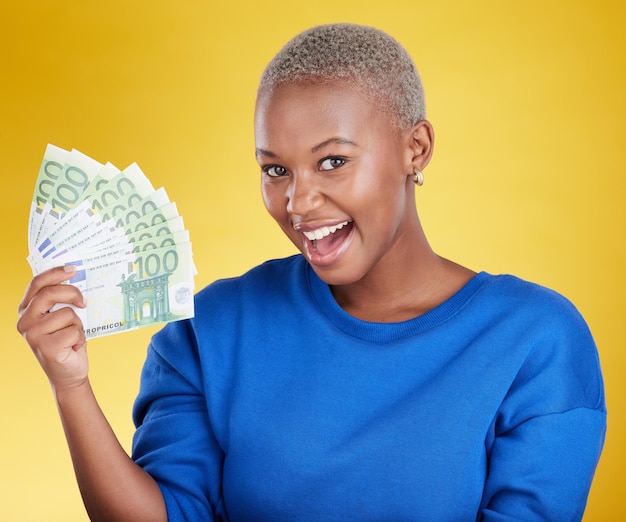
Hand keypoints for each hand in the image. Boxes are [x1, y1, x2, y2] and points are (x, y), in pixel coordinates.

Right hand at [17, 265, 88, 390]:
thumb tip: (76, 277)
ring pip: (67, 314)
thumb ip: (60, 301)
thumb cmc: (67, 341)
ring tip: (72, 336)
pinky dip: (80, 338)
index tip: (73, 268)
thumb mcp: (61, 318)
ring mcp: (33, 335)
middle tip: (84, 301)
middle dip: (72, 293)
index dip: (55, 273)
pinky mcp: (47, 347)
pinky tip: (73, 347)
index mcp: (26, 311)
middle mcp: (25, 322)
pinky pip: (74, 330)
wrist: (69, 373)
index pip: (37, 284)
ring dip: (78, 325)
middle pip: (50, 294)